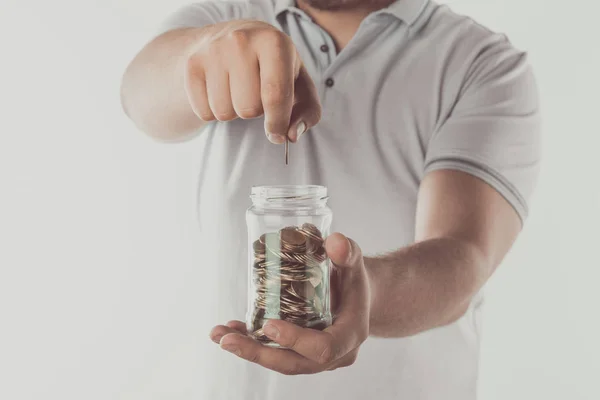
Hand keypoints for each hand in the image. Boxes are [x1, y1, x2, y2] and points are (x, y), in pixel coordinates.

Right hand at [185, 20, 321, 143]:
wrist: (231, 39)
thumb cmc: (272, 67)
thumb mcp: (299, 83)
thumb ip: (308, 112)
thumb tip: (290, 135)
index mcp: (274, 42)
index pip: (275, 95)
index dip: (278, 123)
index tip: (278, 133)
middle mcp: (240, 41)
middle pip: (248, 108)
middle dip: (255, 112)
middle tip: (255, 92)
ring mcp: (212, 51)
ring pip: (224, 112)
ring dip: (234, 112)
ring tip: (238, 90)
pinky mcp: (191, 65)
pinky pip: (204, 112)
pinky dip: (214, 111)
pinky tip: (220, 90)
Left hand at [209, 233, 369, 374]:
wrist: (354, 295)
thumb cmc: (354, 279)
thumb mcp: (354, 263)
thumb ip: (348, 252)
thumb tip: (335, 242)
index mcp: (349, 335)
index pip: (323, 348)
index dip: (296, 340)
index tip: (269, 325)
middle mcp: (333, 354)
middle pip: (293, 363)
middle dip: (258, 353)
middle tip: (228, 339)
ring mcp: (314, 357)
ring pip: (280, 360)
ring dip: (248, 349)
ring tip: (220, 335)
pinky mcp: (299, 352)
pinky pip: (274, 352)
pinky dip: (251, 342)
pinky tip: (230, 330)